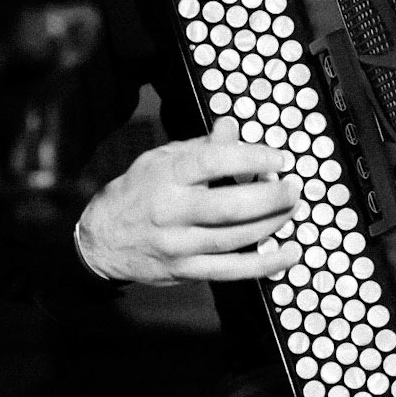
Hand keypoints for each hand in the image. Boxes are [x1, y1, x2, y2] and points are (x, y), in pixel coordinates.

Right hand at [76, 118, 301, 284]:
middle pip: (230, 206)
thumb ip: (201, 146)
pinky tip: (289, 254)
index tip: (279, 157)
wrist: (101, 241)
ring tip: (292, 210)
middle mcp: (172, 212)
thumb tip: (232, 125)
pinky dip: (265, 264)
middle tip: (293, 188)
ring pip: (234, 238)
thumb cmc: (138, 192)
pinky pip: (232, 270)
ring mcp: (179, 245)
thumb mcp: (161, 159)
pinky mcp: (187, 271)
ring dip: (272, 224)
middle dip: (270, 197)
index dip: (251, 157)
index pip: (213, 162)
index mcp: (167, 176)